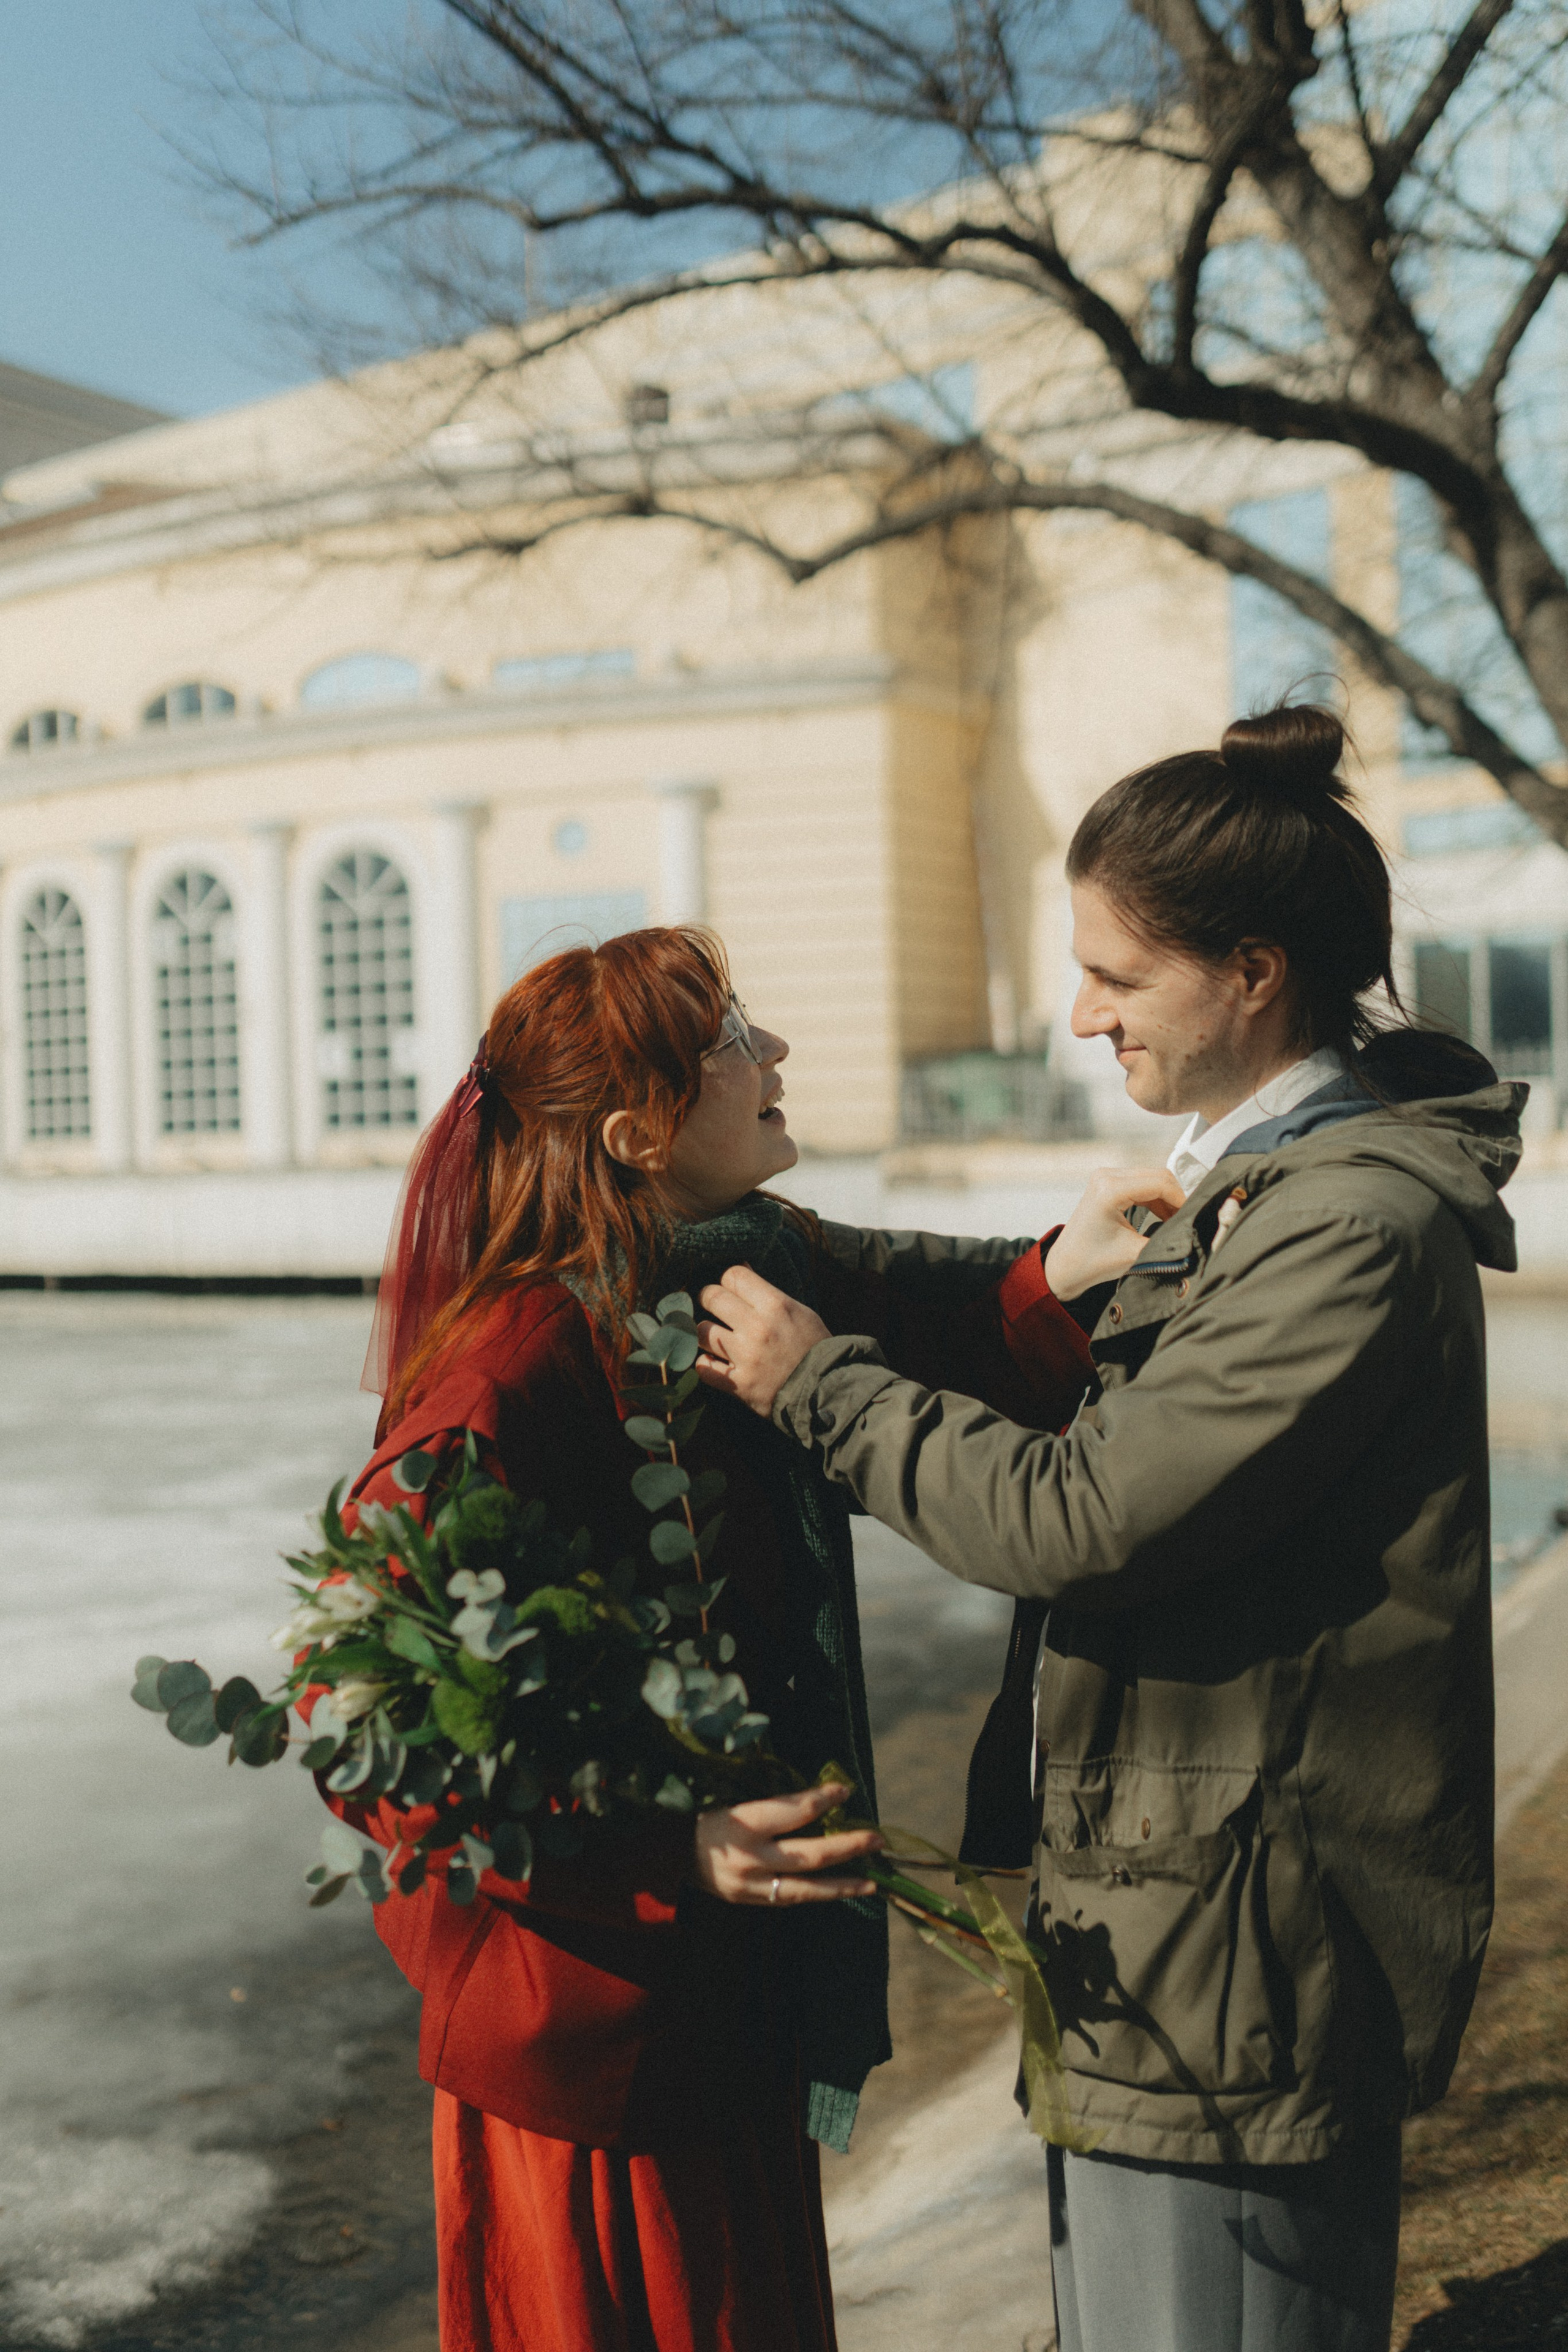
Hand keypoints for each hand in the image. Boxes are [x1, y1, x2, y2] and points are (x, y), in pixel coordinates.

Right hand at [693, 1783, 881, 1904]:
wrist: (669, 1857)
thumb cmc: (706, 1820)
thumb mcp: (735, 1803)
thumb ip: (773, 1806)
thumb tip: (819, 1801)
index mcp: (744, 1822)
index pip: (795, 1810)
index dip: (824, 1799)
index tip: (846, 1790)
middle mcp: (751, 1857)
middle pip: (811, 1854)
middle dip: (848, 1846)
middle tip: (877, 1838)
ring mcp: (751, 1885)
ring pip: (807, 1889)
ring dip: (843, 1884)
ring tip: (873, 1882)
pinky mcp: (750, 1902)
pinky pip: (791, 1899)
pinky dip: (818, 1895)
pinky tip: (840, 1890)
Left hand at [696, 1265, 829, 1415]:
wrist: (826, 1390)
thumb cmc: (813, 1347)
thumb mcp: (800, 1312)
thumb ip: (769, 1295)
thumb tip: (742, 1270)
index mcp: (775, 1305)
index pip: (733, 1275)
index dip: (728, 1280)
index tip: (730, 1289)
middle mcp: (757, 1327)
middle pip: (712, 1297)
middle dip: (709, 1298)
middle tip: (712, 1306)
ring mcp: (746, 1356)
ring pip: (701, 1332)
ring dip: (704, 1333)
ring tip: (712, 1337)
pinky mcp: (739, 1384)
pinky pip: (704, 1368)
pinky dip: (705, 1365)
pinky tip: (712, 1362)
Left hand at [1043, 1166, 1186, 1299]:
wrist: (1065, 1266)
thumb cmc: (1092, 1262)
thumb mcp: (1135, 1254)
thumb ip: (1165, 1242)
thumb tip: (1190, 1234)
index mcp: (1110, 1189)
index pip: (1161, 1183)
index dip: (1181, 1200)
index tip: (1191, 1218)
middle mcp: (1107, 1176)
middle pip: (1158, 1176)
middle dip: (1176, 1198)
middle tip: (1185, 1221)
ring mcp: (1106, 1177)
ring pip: (1152, 1178)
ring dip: (1167, 1199)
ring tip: (1174, 1223)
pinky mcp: (1107, 1183)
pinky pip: (1141, 1183)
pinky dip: (1155, 1199)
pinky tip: (1163, 1217)